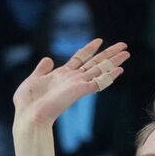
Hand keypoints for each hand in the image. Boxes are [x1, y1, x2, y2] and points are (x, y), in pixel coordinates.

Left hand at [12, 39, 128, 126]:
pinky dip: (110, 75)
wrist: (28, 115)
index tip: (99, 40)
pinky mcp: (79, 91)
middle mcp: (72, 79)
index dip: (89, 49)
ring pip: (100, 69)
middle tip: (123, 45)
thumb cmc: (28, 102)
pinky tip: (120, 69)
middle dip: (109, 53)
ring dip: (114, 61)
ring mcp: (77, 84)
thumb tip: (48, 59)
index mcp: (62, 75)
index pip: (80, 58)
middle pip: (95, 63)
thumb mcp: (33, 79)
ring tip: (127, 53)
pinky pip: (98, 82)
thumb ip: (42, 69)